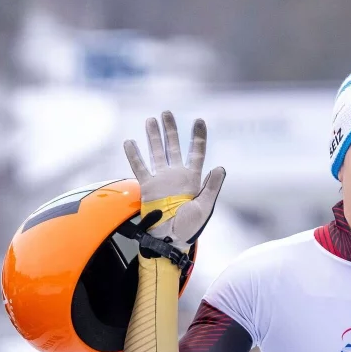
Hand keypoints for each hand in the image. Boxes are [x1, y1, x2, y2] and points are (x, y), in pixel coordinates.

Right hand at [124, 111, 225, 251]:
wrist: (170, 240)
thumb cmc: (190, 227)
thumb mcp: (205, 206)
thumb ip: (212, 186)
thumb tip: (220, 167)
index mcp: (193, 178)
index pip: (197, 152)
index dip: (198, 136)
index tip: (199, 120)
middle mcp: (177, 175)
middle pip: (173, 146)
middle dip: (170, 129)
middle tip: (166, 112)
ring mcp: (161, 180)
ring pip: (156, 152)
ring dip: (153, 136)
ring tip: (150, 120)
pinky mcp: (147, 187)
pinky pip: (139, 167)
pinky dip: (134, 155)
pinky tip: (130, 141)